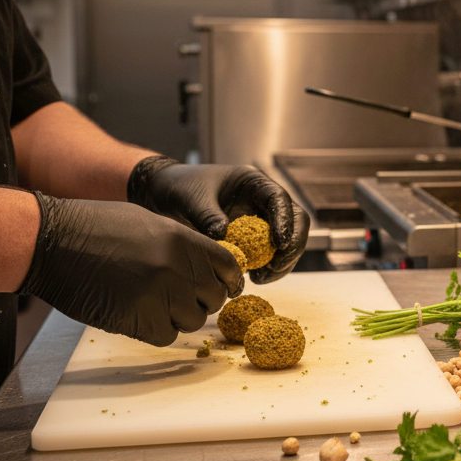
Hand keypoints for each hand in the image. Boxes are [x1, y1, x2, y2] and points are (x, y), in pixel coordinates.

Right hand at [20, 193, 243, 345]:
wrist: (52, 242)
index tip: (226, 288)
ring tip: (151, 303)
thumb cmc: (96, 228)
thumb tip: (207, 267)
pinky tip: (136, 314)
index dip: (229, 281)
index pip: (228, 267)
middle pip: (214, 298)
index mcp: (184, 239)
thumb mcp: (150, 223)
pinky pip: (166, 336)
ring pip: (193, 321)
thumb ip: (182, 245)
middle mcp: (178, 267)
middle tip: (179, 298)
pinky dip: (156, 331)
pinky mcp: (139, 320)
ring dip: (177, 317)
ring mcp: (160, 295)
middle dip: (201, 301)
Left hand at [126, 156, 309, 283]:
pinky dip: (268, 268)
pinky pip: (270, 255)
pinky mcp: (253, 239)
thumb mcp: (192, 198)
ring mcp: (260, 220)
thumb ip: (208, 215)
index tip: (280, 243)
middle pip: (295, 221)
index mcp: (253, 182)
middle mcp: (262, 201)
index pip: (279, 199)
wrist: (166, 196)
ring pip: (287, 241)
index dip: (285, 220)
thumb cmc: (180, 187)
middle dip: (291, 246)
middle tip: (275, 268)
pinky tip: (255, 278)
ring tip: (262, 278)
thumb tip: (224, 235)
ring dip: (282, 261)